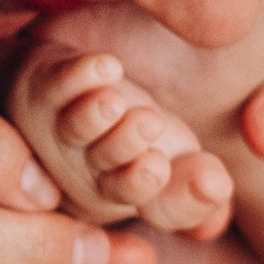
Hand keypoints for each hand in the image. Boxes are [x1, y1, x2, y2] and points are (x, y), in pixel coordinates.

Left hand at [5, 36, 234, 237]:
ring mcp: (60, 127)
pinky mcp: (46, 85)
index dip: (143, 184)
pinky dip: (76, 76)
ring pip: (74, 127)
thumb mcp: (183, 161)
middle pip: (101, 164)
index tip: (158, 165)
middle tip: (147, 123)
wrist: (95, 83)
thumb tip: (216, 186)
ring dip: (92, 117)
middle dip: (122, 145)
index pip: (136, 196)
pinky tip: (105, 67)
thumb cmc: (140, 132)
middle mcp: (85, 167)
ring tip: (112, 103)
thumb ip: (203, 184)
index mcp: (121, 192)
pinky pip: (55, 83)